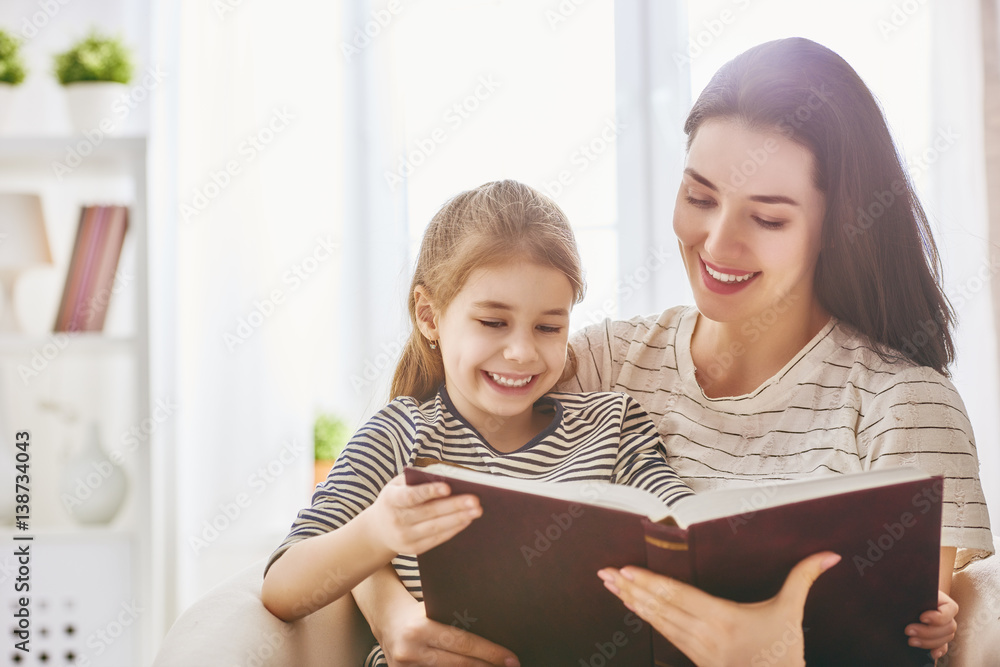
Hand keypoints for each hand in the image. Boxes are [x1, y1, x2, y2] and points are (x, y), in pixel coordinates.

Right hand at [366, 476, 481, 555]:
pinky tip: (466, 520)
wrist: (378, 530)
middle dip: (454, 506)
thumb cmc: (395, 500)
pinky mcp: (414, 549)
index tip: (448, 487)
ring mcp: (405, 537)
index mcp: (391, 500)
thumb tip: (446, 477)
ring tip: (477, 510)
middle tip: (475, 499)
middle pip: (429, 512)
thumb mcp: (398, 485)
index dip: (429, 492)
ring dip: (459, 518)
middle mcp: (397, 520)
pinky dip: (453, 529)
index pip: (411, 496)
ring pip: (436, 527)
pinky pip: (437, 539)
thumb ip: (417, 480)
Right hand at [379, 595, 519, 666]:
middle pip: (459, 664)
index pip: (463, 644)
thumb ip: (456, 618)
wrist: (386, 619)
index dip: (490, 653)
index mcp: (420, 628)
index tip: (511, 659)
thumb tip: (494, 628)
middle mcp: (410, 651)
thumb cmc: (418, 610)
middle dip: (488, 666)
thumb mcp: (435, 608)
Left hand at [597, 551, 840, 666]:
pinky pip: (665, 635)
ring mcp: (697, 650)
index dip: (650, 583)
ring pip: (658, 622)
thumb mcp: (791, 613)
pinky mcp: (696, 659)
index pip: (678, 596)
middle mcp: (704, 635)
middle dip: (630, 590)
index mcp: (723, 619)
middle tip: (604, 574)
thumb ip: (804, 578)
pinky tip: (634, 608)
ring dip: (633, 603)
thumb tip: (829, 555)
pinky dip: (647, 619)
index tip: (626, 571)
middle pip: (660, 608)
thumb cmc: (784, 653)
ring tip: (611, 586)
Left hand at [905, 590, 957, 659]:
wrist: (899, 596)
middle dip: (928, 632)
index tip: (921, 617)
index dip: (938, 617)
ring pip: (945, 638)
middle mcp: (946, 614)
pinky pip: (943, 647)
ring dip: (929, 642)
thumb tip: (903, 592)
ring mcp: (943, 627)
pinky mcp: (937, 637)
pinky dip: (939, 651)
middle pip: (948, 628)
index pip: (951, 609)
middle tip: (908, 631)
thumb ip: (910, 590)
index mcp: (943, 600)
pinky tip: (931, 654)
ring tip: (910, 641)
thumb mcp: (907, 588)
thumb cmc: (903, 590)